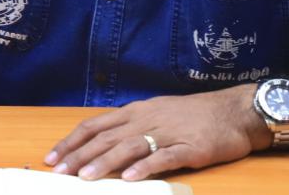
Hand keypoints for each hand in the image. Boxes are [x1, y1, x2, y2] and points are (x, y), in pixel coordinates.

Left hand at [44, 87, 268, 180]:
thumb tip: (102, 146)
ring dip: (106, 163)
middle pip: (107, 137)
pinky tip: (131, 178)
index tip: (52, 157)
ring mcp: (169, 133)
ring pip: (130, 147)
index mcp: (136, 111)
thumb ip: (131, 128)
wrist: (236, 110)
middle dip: (80, 155)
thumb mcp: (157, 114)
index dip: (71, 141)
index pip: (95, 125)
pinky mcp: (192, 147)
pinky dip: (146, 167)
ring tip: (85, 177)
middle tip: (59, 172)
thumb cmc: (194, 115)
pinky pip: (166, 158)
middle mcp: (147, 119)